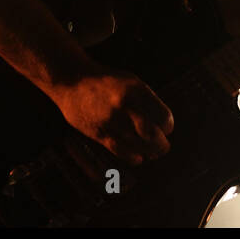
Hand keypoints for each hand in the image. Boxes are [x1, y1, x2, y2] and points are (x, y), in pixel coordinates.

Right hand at [50, 65, 173, 165]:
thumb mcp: (131, 81)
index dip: (167, 126)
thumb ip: (147, 99)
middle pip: (152, 133)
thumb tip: (163, 122)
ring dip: (149, 153)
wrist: (72, 80)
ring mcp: (111, 119)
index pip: (163, 116)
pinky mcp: (98, 132)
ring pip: (137, 145)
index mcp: (137, 89)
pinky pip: (120, 150)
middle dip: (161, 145)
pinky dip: (132, 157)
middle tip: (164, 147)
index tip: (166, 129)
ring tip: (152, 154)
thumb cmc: (106, 81)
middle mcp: (125, 104)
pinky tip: (138, 158)